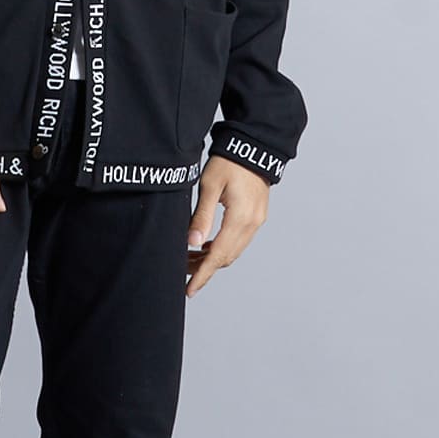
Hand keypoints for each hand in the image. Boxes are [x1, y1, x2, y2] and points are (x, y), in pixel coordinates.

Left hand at [185, 156, 268, 296]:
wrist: (253, 147)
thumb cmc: (228, 162)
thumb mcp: (209, 186)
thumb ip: (201, 216)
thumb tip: (192, 243)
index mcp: (240, 219)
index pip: (218, 256)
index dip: (202, 275)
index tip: (189, 290)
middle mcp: (251, 224)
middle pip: (226, 258)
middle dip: (203, 268)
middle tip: (182, 271)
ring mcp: (256, 222)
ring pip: (233, 251)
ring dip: (212, 259)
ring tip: (190, 258)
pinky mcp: (256, 217)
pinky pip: (238, 241)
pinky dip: (222, 248)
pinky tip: (206, 246)